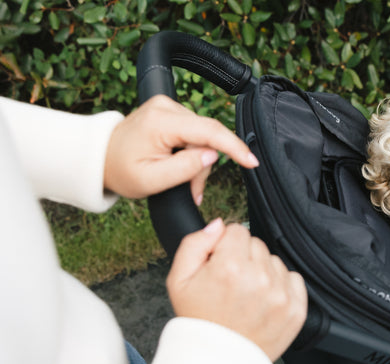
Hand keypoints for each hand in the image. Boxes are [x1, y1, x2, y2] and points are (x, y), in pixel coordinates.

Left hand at [103, 95, 258, 204]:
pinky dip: (192, 153)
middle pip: (207, 137)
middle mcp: (165, 108)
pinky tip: (179, 165)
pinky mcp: (170, 112)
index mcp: (160, 122)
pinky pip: (195, 134)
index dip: (234, 147)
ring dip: (198, 162)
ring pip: (203, 137)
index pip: (208, 131)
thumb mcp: (151, 180)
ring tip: (182, 181)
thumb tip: (212, 155)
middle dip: (204, 166)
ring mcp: (167, 107)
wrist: (99, 159)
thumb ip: (185, 168)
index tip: (251, 161)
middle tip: (192, 191)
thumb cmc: (120, 170)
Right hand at [166, 220, 307, 360]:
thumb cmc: (198, 321)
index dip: (225, 246)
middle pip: (257, 245)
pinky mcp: (296, 309)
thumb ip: (194, 243)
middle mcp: (259, 278)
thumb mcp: (178, 280)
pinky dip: (281, 287)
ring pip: (274, 262)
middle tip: (231, 284)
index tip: (220, 263)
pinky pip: (294, 279)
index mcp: (229, 267)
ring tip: (247, 296)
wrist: (218, 361)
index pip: (237, 230)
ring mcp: (281, 294)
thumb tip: (218, 225)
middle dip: (244, 258)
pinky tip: (263, 302)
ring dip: (262, 273)